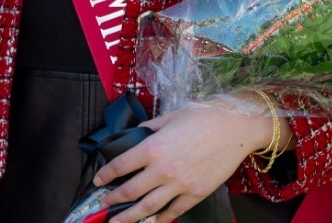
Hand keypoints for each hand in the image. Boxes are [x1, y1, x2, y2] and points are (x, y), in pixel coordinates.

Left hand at [91, 102, 279, 222]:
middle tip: (103, 206)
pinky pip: (174, 211)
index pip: (121, 165)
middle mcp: (162, 170)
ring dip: (131, 217)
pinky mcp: (196, 194)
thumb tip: (136, 135)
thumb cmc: (201, 118)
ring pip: (149, 207)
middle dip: (114, 201)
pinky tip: (153, 222)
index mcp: (153, 147)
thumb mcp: (169, 118)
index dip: (106, 175)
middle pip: (131, 191)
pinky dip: (161, 219)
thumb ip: (149, 128)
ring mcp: (180, 185)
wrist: (234, 129)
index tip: (97, 181)